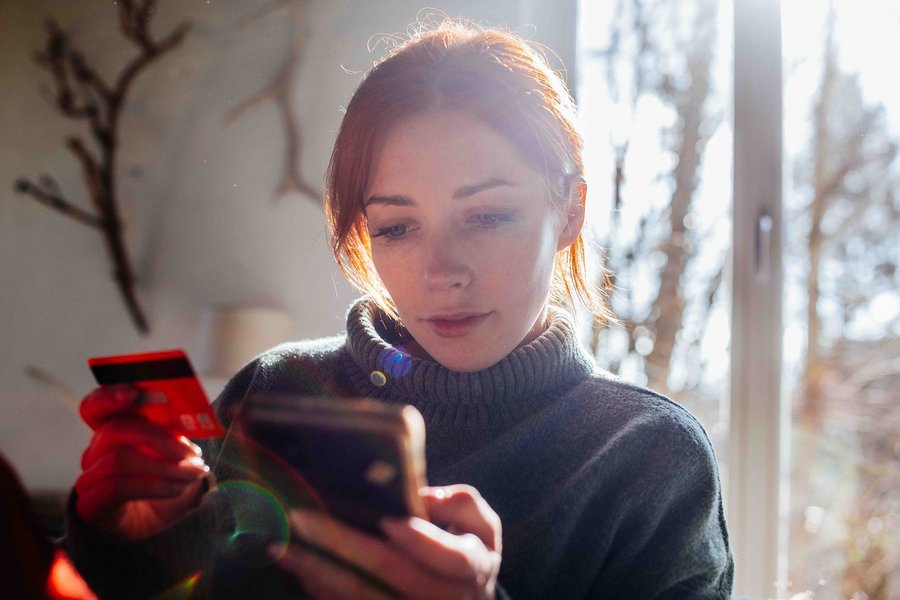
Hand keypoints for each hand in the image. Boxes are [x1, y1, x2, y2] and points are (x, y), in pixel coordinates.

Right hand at [74, 385, 209, 539]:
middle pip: (115, 429)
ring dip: (165, 466)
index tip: (134, 393)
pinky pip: (120, 486)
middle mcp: (94, 451)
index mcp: (112, 431)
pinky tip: (178, 489)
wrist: (151, 530)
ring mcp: (88, 478)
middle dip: (160, 438)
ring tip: (193, 474)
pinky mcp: (90, 504)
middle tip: (193, 453)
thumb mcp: (173, 456)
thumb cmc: (164, 484)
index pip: (94, 407)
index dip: (108, 396)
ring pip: (119, 459)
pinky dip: (156, 486)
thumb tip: (190, 419)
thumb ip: (174, 434)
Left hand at [272, 484, 501, 598]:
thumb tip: (420, 497)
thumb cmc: (468, 553)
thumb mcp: (482, 526)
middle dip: (343, 543)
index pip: (447, 556)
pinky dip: (318, 588)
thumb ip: (462, 504)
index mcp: (469, 568)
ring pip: (360, 595)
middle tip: (301, 516)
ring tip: (282, 544)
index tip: (387, 519)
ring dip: (316, 570)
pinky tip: (294, 566)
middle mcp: (440, 599)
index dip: (417, 538)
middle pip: (389, 573)